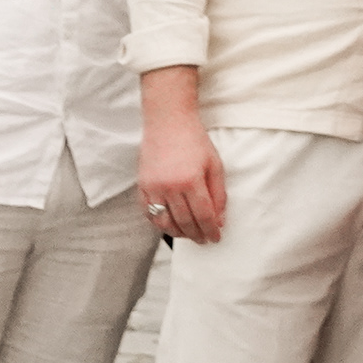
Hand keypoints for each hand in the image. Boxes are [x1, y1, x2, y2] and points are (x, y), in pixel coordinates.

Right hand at [137, 114, 227, 244]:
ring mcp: (153, 187)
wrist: (168, 122)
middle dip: (196, 235)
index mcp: (191, 180)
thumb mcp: (215, 164)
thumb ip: (218, 194)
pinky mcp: (142, 185)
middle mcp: (169, 187)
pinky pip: (148, 212)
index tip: (216, 238)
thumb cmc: (195, 141)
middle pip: (184, 222)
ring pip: (164, 222)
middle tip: (204, 240)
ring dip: (177, 233)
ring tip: (189, 234)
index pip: (203, 216)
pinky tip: (170, 225)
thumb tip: (220, 220)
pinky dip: (159, 222)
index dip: (210, 230)